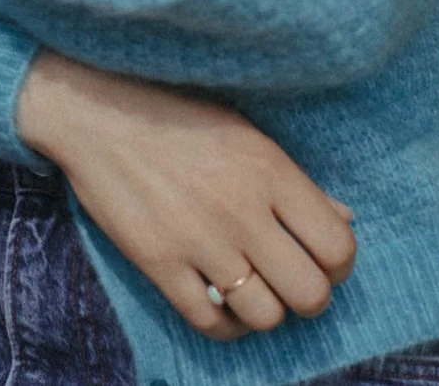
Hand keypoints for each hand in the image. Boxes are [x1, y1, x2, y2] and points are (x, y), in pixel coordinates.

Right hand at [16, 52, 354, 341]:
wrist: (94, 112)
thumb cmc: (174, 116)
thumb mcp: (246, 134)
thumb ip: (296, 181)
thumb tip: (344, 219)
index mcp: (270, 171)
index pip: (338, 247)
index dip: (339, 265)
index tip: (320, 259)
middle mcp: (242, 210)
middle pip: (310, 293)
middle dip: (308, 296)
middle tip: (288, 281)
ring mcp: (199, 240)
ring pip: (265, 316)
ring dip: (265, 310)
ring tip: (253, 292)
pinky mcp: (158, 262)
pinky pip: (210, 322)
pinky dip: (225, 325)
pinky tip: (221, 303)